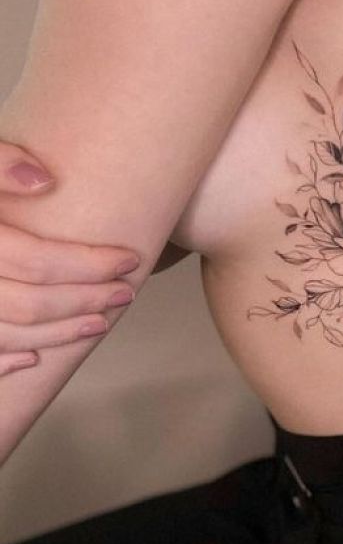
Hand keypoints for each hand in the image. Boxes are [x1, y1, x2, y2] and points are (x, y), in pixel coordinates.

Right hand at [0, 142, 140, 375]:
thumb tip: (45, 181)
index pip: (37, 260)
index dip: (89, 263)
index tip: (128, 259)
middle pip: (31, 303)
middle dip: (86, 300)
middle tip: (126, 292)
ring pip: (9, 335)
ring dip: (60, 335)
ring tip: (99, 323)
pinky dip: (4, 362)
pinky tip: (34, 360)